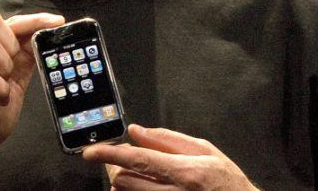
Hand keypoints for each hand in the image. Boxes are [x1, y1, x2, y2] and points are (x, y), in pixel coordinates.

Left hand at [83, 124, 260, 190]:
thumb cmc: (226, 181)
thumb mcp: (204, 150)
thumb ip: (168, 140)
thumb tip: (136, 132)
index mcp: (186, 172)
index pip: (138, 160)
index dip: (110, 154)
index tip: (90, 151)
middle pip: (126, 182)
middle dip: (118, 169)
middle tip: (125, 161)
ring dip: (125, 184)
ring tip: (142, 176)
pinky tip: (146, 186)